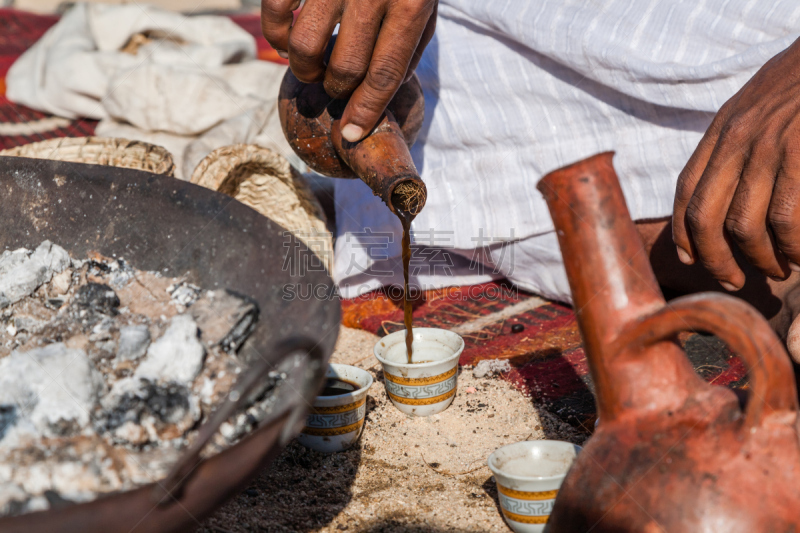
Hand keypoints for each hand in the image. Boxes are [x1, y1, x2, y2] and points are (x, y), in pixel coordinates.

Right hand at [261, 0, 436, 141]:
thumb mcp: (424, 0)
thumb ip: (407, 43)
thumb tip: (379, 95)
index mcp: (410, 0)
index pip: (384, 72)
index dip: (365, 111)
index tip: (350, 135)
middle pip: (345, 66)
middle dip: (336, 89)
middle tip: (334, 86)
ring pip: (307, 46)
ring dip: (306, 68)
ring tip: (312, 65)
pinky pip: (277, 12)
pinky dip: (278, 35)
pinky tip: (289, 38)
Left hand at [673, 38, 799, 290]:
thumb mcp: (755, 105)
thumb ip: (735, 142)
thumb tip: (720, 189)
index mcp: (722, 128)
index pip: (685, 190)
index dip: (682, 232)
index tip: (689, 259)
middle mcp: (736, 139)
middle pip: (705, 217)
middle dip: (715, 259)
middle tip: (734, 280)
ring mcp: (768, 148)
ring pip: (744, 226)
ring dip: (760, 258)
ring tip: (778, 268)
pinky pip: (786, 220)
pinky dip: (792, 247)